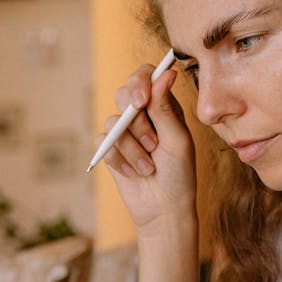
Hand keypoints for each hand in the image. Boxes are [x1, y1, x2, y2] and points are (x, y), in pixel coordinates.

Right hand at [95, 63, 198, 231]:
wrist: (163, 209)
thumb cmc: (179, 174)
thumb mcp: (178, 140)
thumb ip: (166, 108)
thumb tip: (166, 73)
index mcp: (163, 105)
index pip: (146, 76)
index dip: (139, 82)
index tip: (141, 101)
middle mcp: (142, 115)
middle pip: (123, 93)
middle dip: (136, 121)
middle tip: (152, 143)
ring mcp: (124, 131)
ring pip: (113, 122)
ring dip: (132, 149)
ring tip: (148, 167)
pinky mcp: (109, 149)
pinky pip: (102, 142)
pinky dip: (119, 160)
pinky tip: (133, 173)